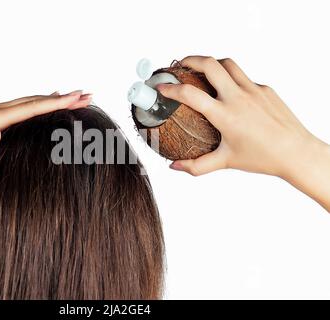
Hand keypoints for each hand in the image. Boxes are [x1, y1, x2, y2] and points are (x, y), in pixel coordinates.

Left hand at [0, 91, 90, 193]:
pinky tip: (45, 101)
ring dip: (53, 98)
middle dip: (63, 97)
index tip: (78, 97)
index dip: (57, 102)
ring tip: (74, 97)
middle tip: (86, 95)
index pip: (32, 108)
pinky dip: (39, 102)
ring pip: (30, 101)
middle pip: (36, 100)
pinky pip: (23, 106)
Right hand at [157, 56, 329, 211]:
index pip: (190, 94)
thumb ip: (197, 165)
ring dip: (211, 63)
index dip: (170, 88)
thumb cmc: (262, 158)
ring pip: (228, 64)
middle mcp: (238, 98)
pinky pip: (244, 77)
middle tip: (179, 64)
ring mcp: (253, 90)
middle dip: (190, 59)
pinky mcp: (265, 89)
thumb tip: (175, 166)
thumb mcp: (225, 161)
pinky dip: (231, 79)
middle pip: (209, 64)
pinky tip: (229, 92)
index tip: (161, 87)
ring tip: (201, 69)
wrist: (296, 152)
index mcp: (225, 115)